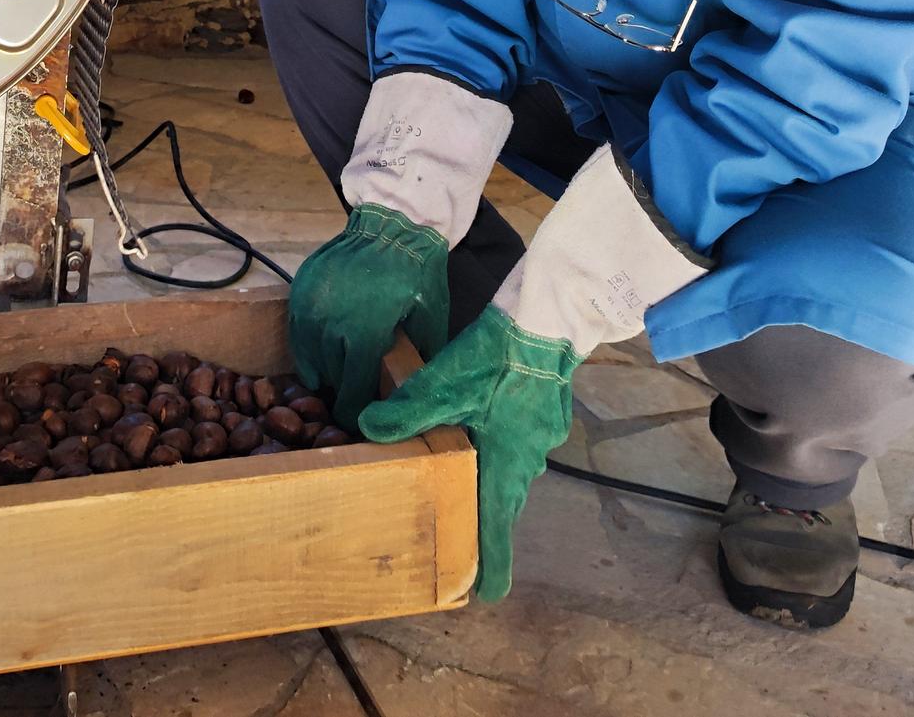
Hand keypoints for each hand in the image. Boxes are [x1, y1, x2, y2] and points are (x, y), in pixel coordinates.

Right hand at [288, 205, 450, 429]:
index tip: (356, 420)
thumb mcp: (430, 319)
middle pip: (330, 376)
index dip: (353, 410)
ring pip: (310, 357)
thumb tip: (419, 395)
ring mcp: (310, 307)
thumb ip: (420, 359)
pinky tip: (321, 353)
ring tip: (339, 373)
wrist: (392, 225)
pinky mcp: (299, 293)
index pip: (350, 389)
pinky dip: (308, 347)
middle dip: (343, 388)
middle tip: (354, 393)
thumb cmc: (417, 275)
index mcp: (363, 335)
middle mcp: (330, 324)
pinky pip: (298, 334)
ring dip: (325, 369)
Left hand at [357, 306, 575, 600]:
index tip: (487, 593)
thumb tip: (367, 429)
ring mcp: (540, 439)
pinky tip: (485, 422)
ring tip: (466, 475)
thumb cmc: (495, 360)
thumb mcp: (441, 386)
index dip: (491, 562)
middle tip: (465, 532)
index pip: (496, 528)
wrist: (545, 321)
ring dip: (491, 476)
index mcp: (503, 466)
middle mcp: (526, 461)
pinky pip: (519, 442)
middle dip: (484, 517)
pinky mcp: (545, 416)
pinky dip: (501, 444)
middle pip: (502, 500)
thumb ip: (404, 412)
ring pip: (511, 469)